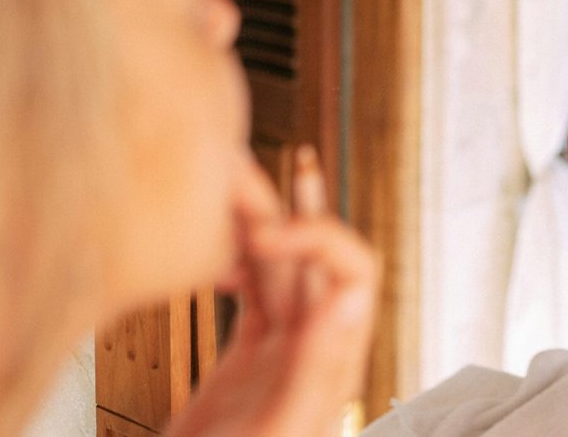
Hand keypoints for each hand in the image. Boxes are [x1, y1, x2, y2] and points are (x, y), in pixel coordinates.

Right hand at [167, 148, 378, 436]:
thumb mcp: (277, 427)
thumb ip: (316, 368)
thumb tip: (349, 297)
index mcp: (331, 364)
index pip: (352, 272)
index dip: (319, 235)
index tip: (266, 230)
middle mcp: (314, 354)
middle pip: (314, 258)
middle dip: (285, 203)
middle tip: (247, 158)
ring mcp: (282, 357)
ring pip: (278, 270)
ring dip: (256, 218)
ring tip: (229, 175)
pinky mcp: (249, 365)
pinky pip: (253, 293)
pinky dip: (235, 257)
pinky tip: (215, 240)